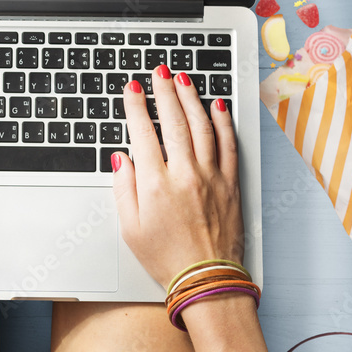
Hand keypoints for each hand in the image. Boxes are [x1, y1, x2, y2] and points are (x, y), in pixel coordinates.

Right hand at [111, 65, 242, 289]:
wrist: (207, 280)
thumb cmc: (167, 258)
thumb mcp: (130, 228)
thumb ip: (124, 189)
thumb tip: (121, 158)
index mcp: (156, 184)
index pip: (143, 133)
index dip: (135, 106)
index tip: (132, 88)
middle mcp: (184, 174)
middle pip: (174, 122)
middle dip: (165, 91)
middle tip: (160, 72)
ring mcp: (211, 176)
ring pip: (202, 126)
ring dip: (192, 99)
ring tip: (184, 80)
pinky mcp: (230, 184)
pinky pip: (228, 145)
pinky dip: (223, 122)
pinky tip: (217, 106)